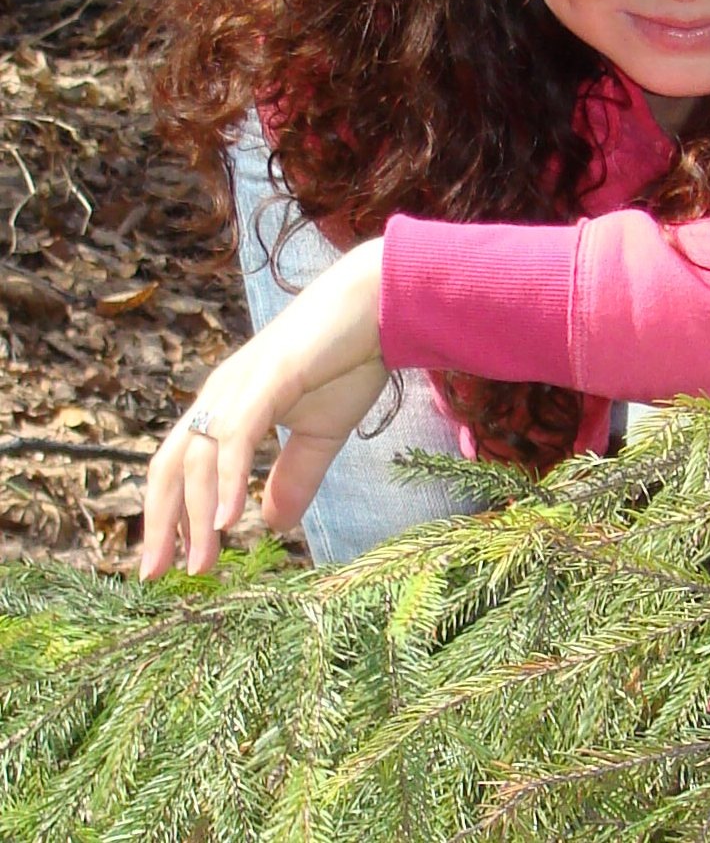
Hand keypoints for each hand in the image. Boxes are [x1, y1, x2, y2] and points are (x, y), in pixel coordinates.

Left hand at [140, 238, 388, 578]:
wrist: (377, 306)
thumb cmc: (348, 360)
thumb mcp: (321, 435)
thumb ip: (294, 477)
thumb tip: (272, 525)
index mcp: (227, 405)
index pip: (178, 466)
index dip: (166, 514)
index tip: (165, 565)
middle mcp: (221, 394)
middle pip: (171, 465)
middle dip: (161, 522)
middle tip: (159, 576)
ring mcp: (241, 384)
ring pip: (199, 458)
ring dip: (195, 515)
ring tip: (203, 562)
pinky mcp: (268, 377)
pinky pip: (237, 435)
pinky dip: (226, 479)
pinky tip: (228, 518)